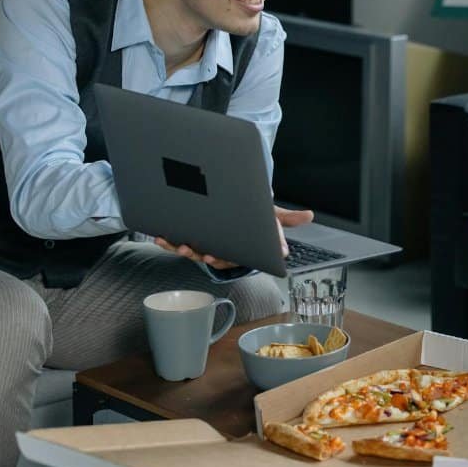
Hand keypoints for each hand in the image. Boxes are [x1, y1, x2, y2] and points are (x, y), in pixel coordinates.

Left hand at [154, 205, 313, 268]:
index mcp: (239, 249)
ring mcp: (204, 245)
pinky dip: (166, 240)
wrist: (237, 207)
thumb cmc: (256, 217)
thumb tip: (309, 215)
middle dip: (198, 253)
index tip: (214, 256)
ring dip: (179, 247)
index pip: (230, 258)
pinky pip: (176, 242)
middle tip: (191, 248)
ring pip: (191, 251)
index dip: (221, 258)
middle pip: (207, 256)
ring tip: (173, 240)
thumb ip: (288, 218)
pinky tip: (158, 235)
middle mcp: (220, 249)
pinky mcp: (190, 239)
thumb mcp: (271, 216)